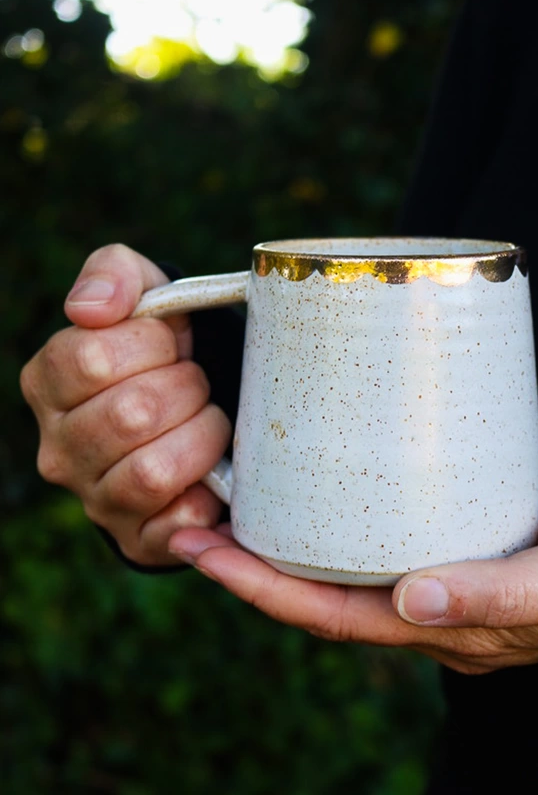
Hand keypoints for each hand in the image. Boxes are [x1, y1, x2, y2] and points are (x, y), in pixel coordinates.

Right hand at [20, 244, 230, 566]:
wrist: (197, 408)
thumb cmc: (164, 348)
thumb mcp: (143, 293)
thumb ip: (112, 276)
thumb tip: (91, 308)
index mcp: (48, 383)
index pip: (91, 357)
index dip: (151, 344)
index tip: (172, 343)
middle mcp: (59, 447)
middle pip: (129, 414)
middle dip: (185, 388)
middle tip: (197, 382)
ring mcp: (95, 498)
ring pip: (152, 472)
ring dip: (202, 436)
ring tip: (209, 420)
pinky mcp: (138, 537)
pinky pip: (175, 524)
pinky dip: (205, 496)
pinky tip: (212, 473)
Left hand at [168, 502, 537, 672]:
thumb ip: (497, 595)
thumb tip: (416, 599)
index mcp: (437, 629)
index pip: (330, 616)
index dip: (262, 589)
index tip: (205, 554)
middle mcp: (417, 612)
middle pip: (315, 597)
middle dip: (248, 569)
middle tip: (189, 528)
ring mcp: (423, 582)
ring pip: (334, 572)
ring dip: (277, 548)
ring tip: (229, 510)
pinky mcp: (436, 544)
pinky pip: (362, 547)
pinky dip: (320, 528)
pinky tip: (303, 499)